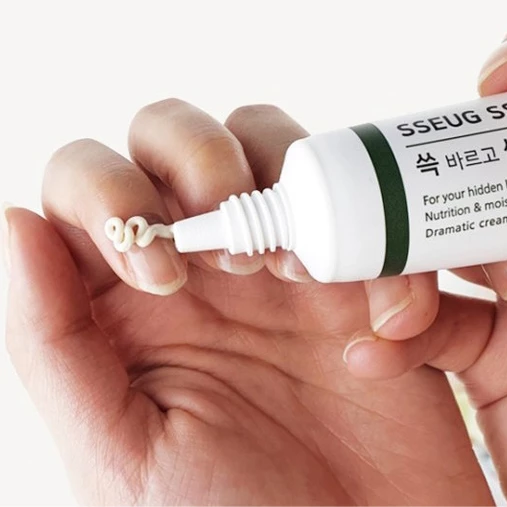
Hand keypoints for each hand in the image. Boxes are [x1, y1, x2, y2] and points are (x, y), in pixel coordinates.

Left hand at [3, 103, 491, 502]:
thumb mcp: (118, 449)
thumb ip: (55, 340)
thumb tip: (15, 225)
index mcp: (130, 305)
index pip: (87, 187)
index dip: (108, 194)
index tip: (153, 271)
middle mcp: (203, 268)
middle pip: (174, 138)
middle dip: (195, 156)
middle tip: (226, 241)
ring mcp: (285, 263)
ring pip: (266, 143)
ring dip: (278, 175)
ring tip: (292, 266)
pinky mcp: (361, 276)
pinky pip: (361, 201)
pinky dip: (371, 229)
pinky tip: (370, 308)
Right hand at [344, 7, 506, 504]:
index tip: (485, 93)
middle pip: (484, 177)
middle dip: (426, 187)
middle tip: (388, 206)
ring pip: (439, 249)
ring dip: (397, 268)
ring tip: (396, 308)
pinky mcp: (496, 361)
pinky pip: (428, 331)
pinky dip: (391, 338)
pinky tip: (377, 352)